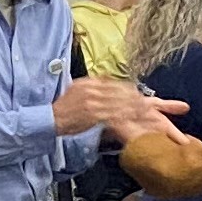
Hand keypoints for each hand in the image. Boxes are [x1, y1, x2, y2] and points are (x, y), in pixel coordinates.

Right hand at [52, 75, 168, 139]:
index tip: (140, 96)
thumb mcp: (77, 89)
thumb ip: (93, 84)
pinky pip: (114, 115)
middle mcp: (93, 89)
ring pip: (121, 102)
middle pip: (121, 92)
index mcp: (90, 82)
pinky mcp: (93, 114)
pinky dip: (126, 118)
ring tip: (149, 113)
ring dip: (136, 108)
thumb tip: (108, 79)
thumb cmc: (64, 108)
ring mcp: (93, 101)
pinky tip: (136, 121)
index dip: (130, 90)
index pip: (115, 84)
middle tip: (152, 105)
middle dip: (137, 99)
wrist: (49, 119)